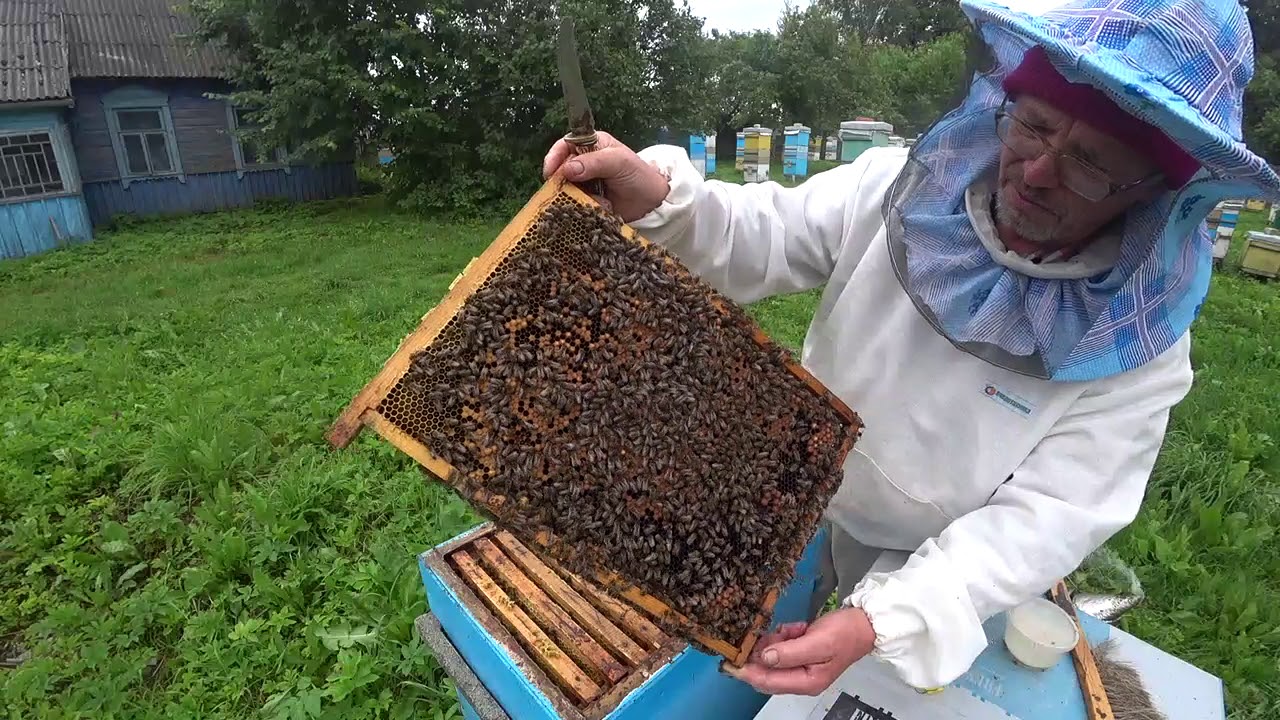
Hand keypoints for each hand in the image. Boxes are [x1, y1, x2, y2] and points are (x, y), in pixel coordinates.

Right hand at [541, 131, 670, 222]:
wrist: (652, 202)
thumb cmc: (639, 175)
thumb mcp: (619, 162)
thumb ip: (594, 162)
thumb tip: (568, 168)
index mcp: (591, 145)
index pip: (565, 145)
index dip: (554, 157)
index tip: (550, 172)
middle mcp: (584, 162)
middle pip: (561, 170)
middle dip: (564, 182)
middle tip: (570, 192)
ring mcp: (584, 183)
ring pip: (566, 189)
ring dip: (576, 197)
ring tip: (595, 200)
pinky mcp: (587, 200)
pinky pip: (576, 204)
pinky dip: (585, 207)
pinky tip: (601, 207)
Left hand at [722, 607, 875, 695]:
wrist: (864, 623)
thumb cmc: (846, 634)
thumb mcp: (817, 642)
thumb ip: (789, 652)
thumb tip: (765, 657)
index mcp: (807, 681)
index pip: (768, 682)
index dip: (748, 672)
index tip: (731, 662)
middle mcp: (801, 678)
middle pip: (767, 671)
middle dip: (762, 652)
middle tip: (765, 634)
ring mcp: (801, 665)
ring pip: (772, 656)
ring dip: (775, 640)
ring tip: (791, 630)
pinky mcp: (800, 652)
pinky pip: (782, 645)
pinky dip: (784, 635)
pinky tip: (797, 628)